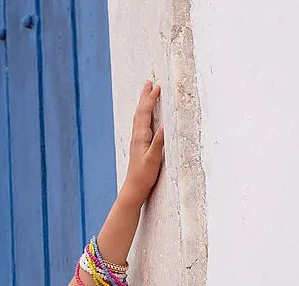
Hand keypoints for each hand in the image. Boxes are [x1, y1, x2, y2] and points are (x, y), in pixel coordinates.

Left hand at [121, 81, 164, 207]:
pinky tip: (146, 117)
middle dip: (145, 97)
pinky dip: (143, 115)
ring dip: (143, 104)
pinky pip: (140, 125)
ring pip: (139, 118)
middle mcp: (137, 137)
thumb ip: (159, 142)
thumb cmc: (144, 176)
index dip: (150, 99)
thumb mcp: (153, 159)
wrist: (134, 189)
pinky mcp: (138, 147)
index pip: (145, 113)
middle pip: (140, 112)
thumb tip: (165, 126)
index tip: (156, 87)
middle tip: (148, 83)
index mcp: (140, 137)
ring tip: (147, 94)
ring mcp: (137, 142)